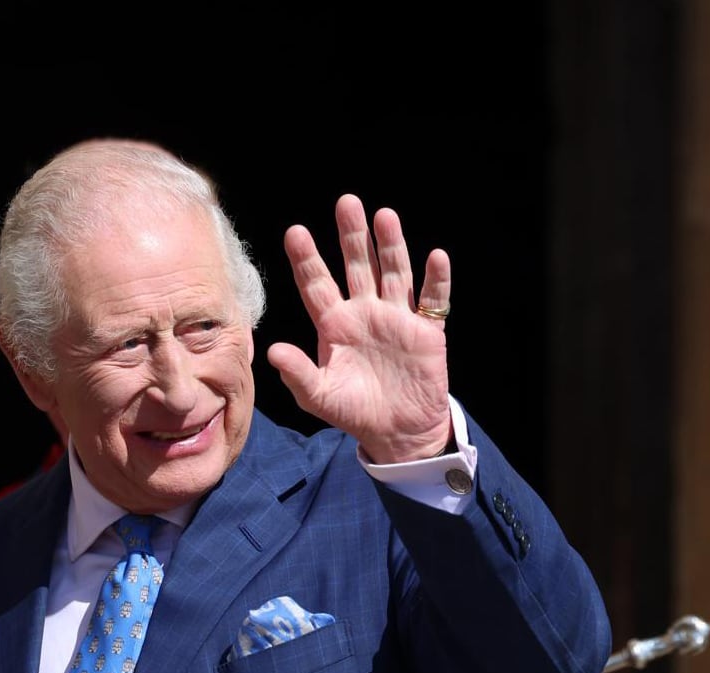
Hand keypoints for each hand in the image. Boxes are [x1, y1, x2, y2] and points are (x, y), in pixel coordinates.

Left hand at [267, 194, 452, 463]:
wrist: (397, 432)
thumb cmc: (354, 412)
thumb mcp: (319, 397)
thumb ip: (298, 374)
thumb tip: (273, 351)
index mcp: (334, 325)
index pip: (317, 284)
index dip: (307, 259)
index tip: (295, 232)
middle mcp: (364, 313)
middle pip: (356, 266)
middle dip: (351, 236)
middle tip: (346, 203)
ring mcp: (396, 318)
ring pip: (393, 273)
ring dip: (390, 245)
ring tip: (385, 216)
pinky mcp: (426, 331)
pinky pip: (432, 300)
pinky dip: (436, 280)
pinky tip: (436, 257)